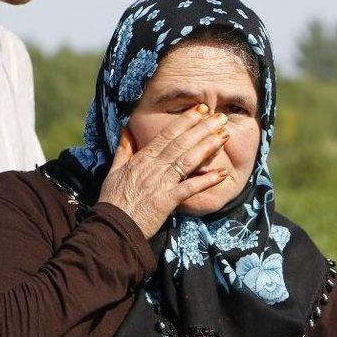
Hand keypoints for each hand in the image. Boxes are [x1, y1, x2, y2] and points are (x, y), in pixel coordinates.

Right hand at [98, 104, 229, 238]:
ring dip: (207, 147)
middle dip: (202, 128)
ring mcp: (161, 183)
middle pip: (181, 143)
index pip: (167, 134)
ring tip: (224, 136)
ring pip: (187, 160)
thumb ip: (123, 149)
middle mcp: (153, 167)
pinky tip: (221, 174)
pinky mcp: (167, 201)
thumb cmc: (113, 201)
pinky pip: (189, 188)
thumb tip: (126, 129)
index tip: (201, 109)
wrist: (111, 227)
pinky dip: (206, 181)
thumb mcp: (114, 170)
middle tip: (220, 116)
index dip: (185, 121)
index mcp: (142, 158)